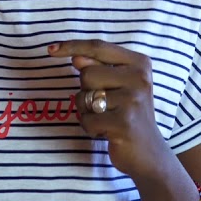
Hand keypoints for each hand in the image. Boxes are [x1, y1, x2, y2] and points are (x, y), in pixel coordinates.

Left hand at [48, 40, 176, 181]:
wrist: (149, 154)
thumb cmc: (129, 114)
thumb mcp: (118, 86)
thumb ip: (98, 68)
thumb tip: (76, 57)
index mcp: (139, 63)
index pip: (99, 47)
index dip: (72, 46)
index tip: (50, 49)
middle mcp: (139, 78)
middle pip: (86, 73)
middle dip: (86, 91)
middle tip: (106, 106)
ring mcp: (133, 100)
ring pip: (84, 97)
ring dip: (87, 111)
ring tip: (107, 118)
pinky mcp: (124, 123)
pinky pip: (86, 119)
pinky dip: (90, 128)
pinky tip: (107, 132)